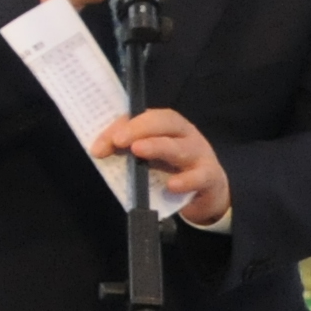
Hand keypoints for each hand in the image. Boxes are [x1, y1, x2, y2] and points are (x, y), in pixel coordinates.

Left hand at [92, 108, 230, 225]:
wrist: (208, 193)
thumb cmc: (175, 170)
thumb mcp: (151, 158)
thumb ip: (129, 153)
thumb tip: (101, 152)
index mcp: (169, 126)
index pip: (146, 117)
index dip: (124, 126)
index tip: (100, 145)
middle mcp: (186, 135)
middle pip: (166, 122)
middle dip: (139, 129)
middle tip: (118, 141)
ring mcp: (200, 155)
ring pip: (180, 147)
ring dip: (158, 146)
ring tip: (138, 150)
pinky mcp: (209, 177)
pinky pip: (199, 176)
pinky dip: (186, 180)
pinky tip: (172, 185)